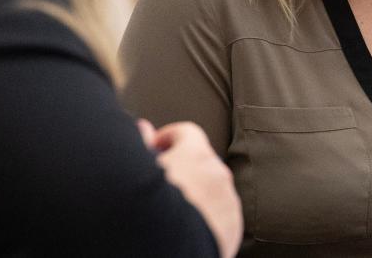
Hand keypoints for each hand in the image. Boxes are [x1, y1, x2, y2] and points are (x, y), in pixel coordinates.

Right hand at [145, 121, 241, 257]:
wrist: (165, 250)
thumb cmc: (146, 206)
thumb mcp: (138, 168)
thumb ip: (142, 142)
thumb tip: (143, 127)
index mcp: (195, 153)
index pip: (187, 132)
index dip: (168, 137)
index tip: (154, 147)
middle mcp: (217, 172)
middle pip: (201, 159)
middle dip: (183, 165)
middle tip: (160, 178)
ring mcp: (228, 201)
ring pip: (213, 186)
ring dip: (196, 190)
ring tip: (171, 207)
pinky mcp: (233, 228)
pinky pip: (222, 213)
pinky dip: (207, 215)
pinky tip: (187, 225)